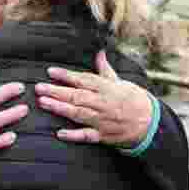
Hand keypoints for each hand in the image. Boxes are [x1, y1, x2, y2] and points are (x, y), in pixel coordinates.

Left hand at [36, 50, 153, 147]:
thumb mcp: (121, 82)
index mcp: (107, 88)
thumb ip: (105, 70)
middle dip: (57, 91)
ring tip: (43, 103)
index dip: (66, 75)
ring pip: (78, 113)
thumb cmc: (133, 100)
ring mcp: (102, 120)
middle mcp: (103, 103)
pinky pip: (87, 136)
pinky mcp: (103, 135)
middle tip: (39, 88)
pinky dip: (73, 135)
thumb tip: (99, 53)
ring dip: (60, 108)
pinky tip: (60, 133)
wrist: (150, 122)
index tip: (50, 72)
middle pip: (77, 96)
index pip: (83, 80)